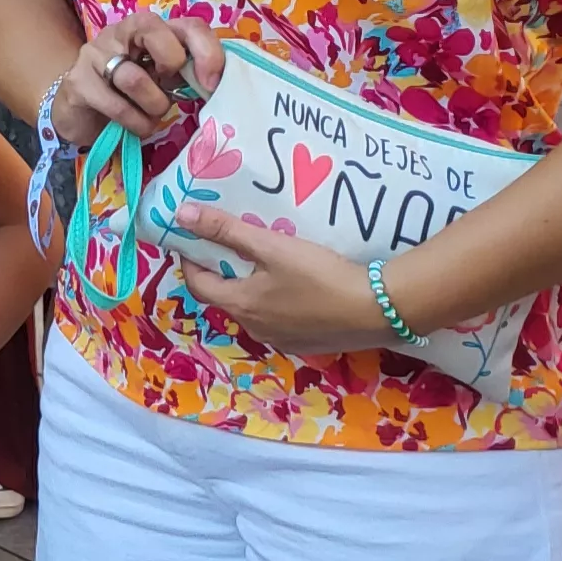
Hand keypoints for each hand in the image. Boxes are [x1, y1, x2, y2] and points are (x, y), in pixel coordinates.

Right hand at [55, 11, 223, 146]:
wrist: (83, 113)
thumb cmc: (132, 95)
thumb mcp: (165, 79)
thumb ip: (186, 72)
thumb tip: (213, 83)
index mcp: (149, 28)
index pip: (188, 24)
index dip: (207, 51)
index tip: (210, 84)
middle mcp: (118, 32)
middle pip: (153, 29)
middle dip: (171, 66)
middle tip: (169, 92)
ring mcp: (94, 54)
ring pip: (135, 78)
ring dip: (153, 107)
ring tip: (150, 116)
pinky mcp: (78, 82)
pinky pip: (117, 107)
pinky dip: (136, 124)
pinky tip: (134, 126)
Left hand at [171, 207, 402, 353]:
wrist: (380, 310)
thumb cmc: (321, 276)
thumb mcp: (272, 246)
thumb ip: (227, 230)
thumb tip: (181, 216)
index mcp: (240, 305)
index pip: (198, 283)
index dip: (191, 260)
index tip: (193, 239)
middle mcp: (254, 328)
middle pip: (225, 297)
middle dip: (222, 271)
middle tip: (230, 246)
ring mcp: (281, 340)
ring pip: (254, 310)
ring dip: (251, 287)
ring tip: (264, 262)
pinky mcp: (307, 344)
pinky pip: (279, 320)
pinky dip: (276, 302)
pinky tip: (295, 286)